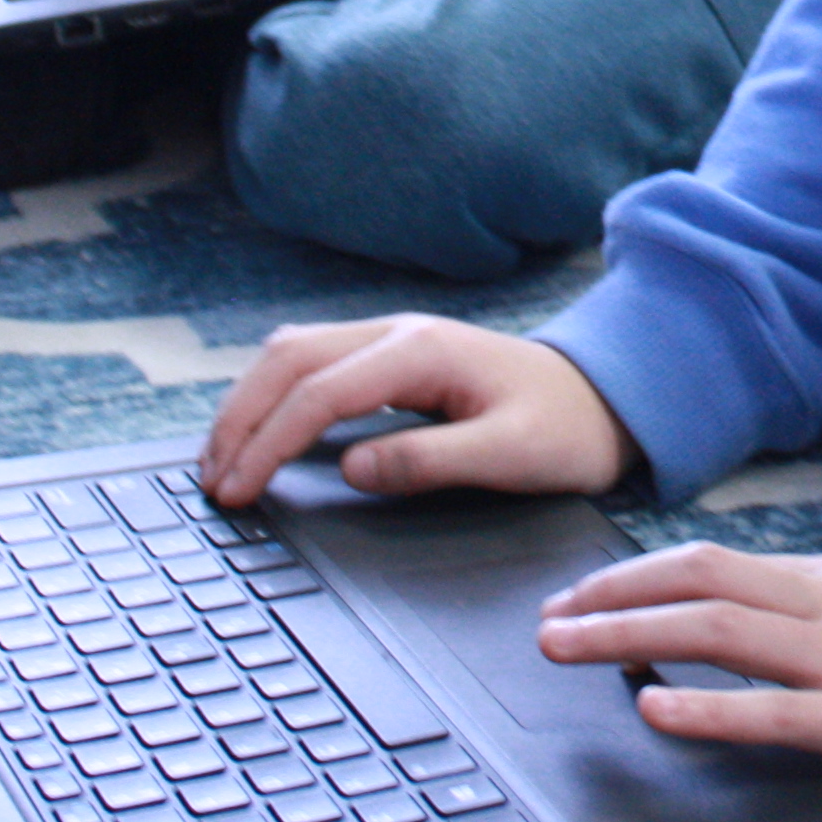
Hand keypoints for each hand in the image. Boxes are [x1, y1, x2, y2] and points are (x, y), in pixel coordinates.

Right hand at [202, 314, 632, 507]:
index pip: (320, 392)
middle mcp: (398, 332)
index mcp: (422, 351)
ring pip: (293, 354)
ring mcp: (393, 339)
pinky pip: (314, 364)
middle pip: (289, 360)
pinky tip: (261, 432)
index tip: (239, 489)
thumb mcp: (510, 455)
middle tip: (213, 482)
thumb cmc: (566, 427)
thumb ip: (430, 460)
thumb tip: (352, 467)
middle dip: (241, 419)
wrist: (608, 397)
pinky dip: (274, 396)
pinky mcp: (393, 357)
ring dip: (249, 402)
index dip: (270, 442)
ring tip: (221, 461)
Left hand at [535, 543, 821, 818]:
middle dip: (611, 598)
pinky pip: (776, 712)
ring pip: (722, 632)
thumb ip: (805, 613)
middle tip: (547, 621)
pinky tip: (656, 713)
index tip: (575, 596)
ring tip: (569, 650)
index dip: (632, 576)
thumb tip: (717, 616)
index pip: (712, 562)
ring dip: (630, 637)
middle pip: (702, 583)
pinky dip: (706, 709)